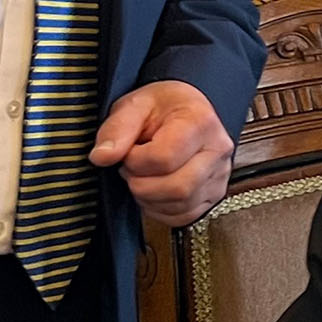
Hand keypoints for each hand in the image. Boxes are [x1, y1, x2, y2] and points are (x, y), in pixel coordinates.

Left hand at [93, 80, 234, 225]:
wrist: (185, 110)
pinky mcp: (214, 194)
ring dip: (149, 198)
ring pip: (181, 205)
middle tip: (131, 169)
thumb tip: (101, 157)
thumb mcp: (134, 104)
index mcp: (200, 122)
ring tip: (142, 177)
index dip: (135, 162)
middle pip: (178, 188)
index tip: (128, 152)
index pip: (165, 158)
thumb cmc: (162, 106)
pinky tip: (153, 191)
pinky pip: (185, 216)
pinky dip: (160, 210)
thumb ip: (116, 129)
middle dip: (142, 185)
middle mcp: (217, 150)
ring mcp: (219, 175)